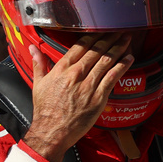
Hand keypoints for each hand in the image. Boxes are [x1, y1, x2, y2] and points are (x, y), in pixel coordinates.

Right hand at [22, 33, 133, 161]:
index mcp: (61, 69)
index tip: (101, 29)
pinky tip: (129, 58)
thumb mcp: (38, 84)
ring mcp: (88, 86)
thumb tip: (33, 48)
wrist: (51, 132)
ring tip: (127, 39)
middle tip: (119, 30)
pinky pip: (112, 78)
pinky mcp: (98, 98)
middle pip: (96, 51)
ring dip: (118, 48)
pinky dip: (122, 66)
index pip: (80, 46)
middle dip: (109, 38)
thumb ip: (39, 63)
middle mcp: (76, 74)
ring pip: (106, 61)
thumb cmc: (45, 111)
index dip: (93, 36)